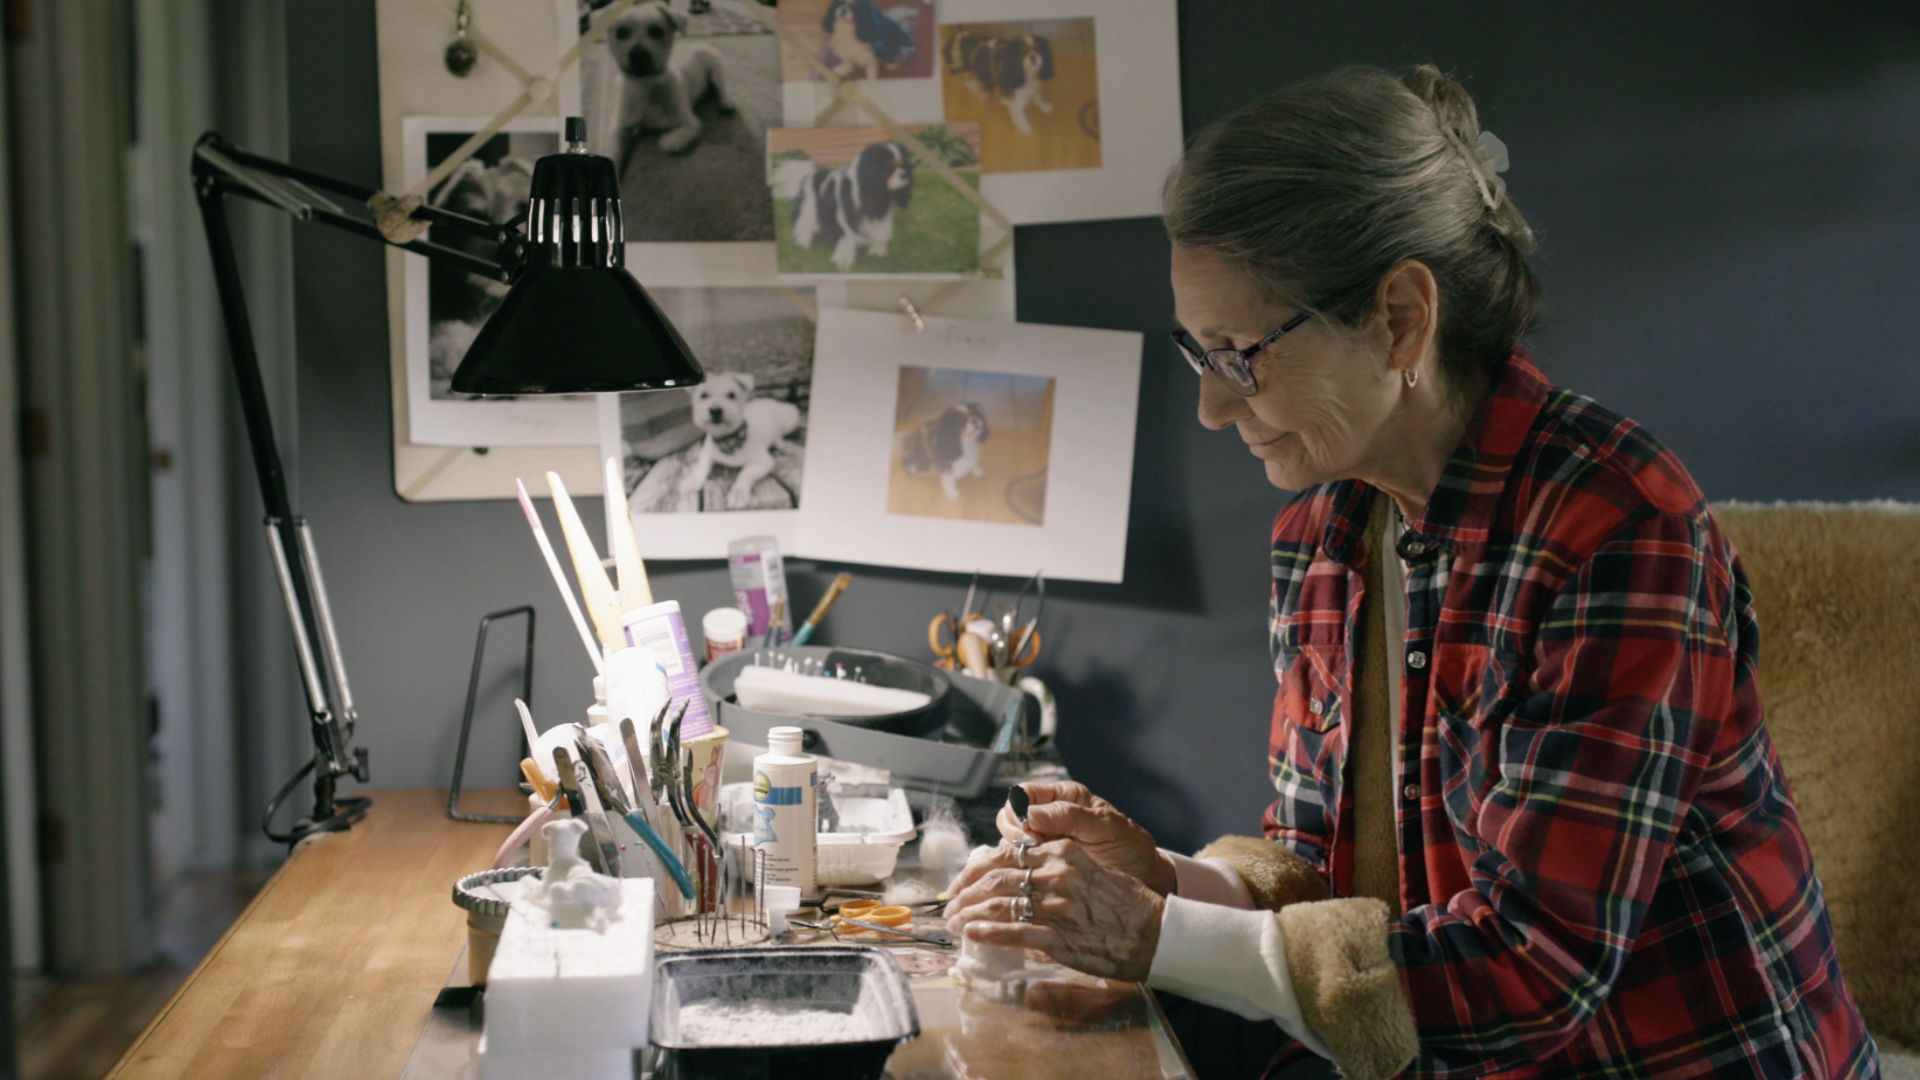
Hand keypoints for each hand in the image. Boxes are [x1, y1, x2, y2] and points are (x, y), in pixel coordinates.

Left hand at [944, 839, 1163, 982]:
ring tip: (954, 922)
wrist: (1157, 931)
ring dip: (969, 913)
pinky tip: (973, 934)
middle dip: (965, 892)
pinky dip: (988, 933)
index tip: (961, 881)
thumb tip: (1019, 873)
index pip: (1005, 854)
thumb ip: (1054, 866)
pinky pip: (1014, 932)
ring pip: (998, 903)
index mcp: (1062, 852)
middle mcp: (1055, 873)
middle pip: (994, 877)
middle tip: (949, 904)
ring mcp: (1056, 905)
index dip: (976, 869)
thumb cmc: (1125, 902)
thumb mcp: (1090, 868)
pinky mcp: (1059, 937)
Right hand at [998, 782, 1174, 894]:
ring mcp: (1042, 844)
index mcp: (1062, 798)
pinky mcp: (1041, 868)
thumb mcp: (1107, 828)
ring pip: (1008, 844)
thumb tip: (1031, 813)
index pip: (1022, 795)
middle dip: (1014, 837)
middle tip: (1033, 855)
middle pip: (1008, 819)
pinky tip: (1028, 882)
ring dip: (1014, 858)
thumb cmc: (1129, 849)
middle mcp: (1048, 818)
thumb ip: (1072, 816)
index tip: (1031, 835)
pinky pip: (1017, 866)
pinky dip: (1017, 874)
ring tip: (1035, 871)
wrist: (1143, 882)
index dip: (1019, 813)